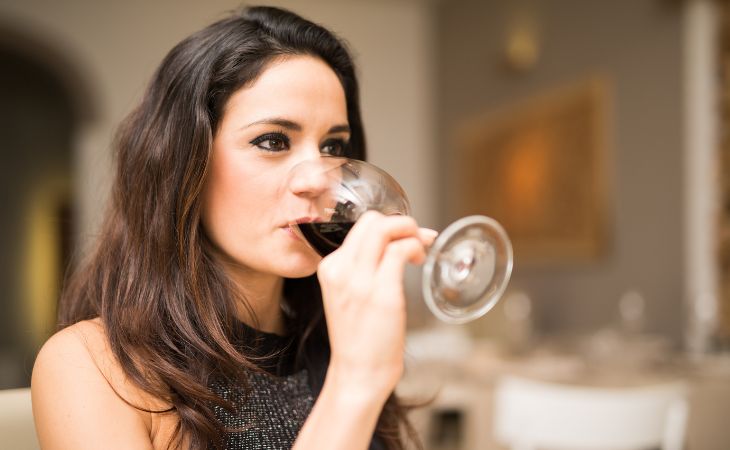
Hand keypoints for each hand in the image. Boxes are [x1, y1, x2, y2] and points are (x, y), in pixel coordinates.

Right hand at [316, 211, 436, 401]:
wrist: (358, 372)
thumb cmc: (360, 337)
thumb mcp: (351, 294)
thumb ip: (365, 267)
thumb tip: (398, 241)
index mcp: (330, 268)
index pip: (359, 226)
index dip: (388, 224)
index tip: (405, 235)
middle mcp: (340, 270)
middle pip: (372, 221)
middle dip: (402, 222)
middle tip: (416, 239)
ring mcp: (360, 281)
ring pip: (385, 229)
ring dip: (411, 232)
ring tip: (420, 250)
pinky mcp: (382, 293)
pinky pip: (400, 251)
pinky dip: (415, 248)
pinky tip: (419, 261)